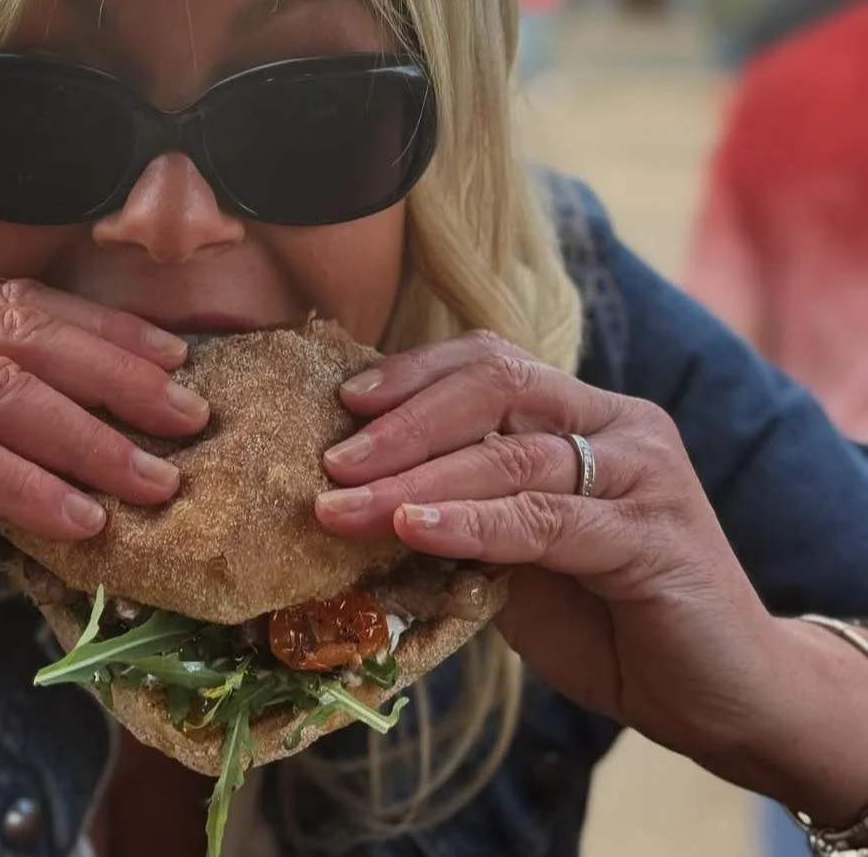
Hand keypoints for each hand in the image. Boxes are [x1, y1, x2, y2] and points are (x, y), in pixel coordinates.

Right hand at [0, 281, 206, 694]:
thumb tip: (124, 469)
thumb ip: (22, 473)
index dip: (106, 333)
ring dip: (87, 436)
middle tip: (188, 414)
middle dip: (116, 375)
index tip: (178, 362)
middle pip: (22, 336)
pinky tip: (80, 518)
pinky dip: (26, 484)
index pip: (23, 313)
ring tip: (151, 479)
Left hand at [314, 331, 777, 761]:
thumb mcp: (520, 558)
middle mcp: (619, 424)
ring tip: (344, 505)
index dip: (414, 375)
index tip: (346, 401)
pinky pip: (544, 518)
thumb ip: (464, 516)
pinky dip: (469, 522)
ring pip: (511, 453)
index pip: (492, 362)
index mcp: (586, 414)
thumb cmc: (612, 621)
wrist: (725, 696)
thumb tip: (361, 501)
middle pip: (495, 388)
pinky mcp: (652, 534)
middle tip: (332, 462)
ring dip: (415, 479)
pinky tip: (411, 529)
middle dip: (402, 423)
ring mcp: (642, 472)